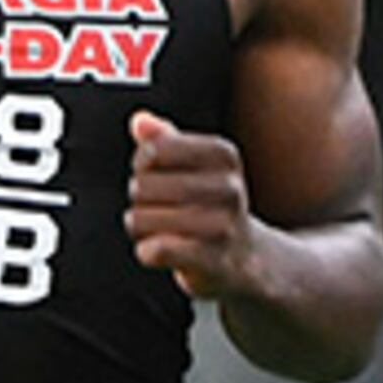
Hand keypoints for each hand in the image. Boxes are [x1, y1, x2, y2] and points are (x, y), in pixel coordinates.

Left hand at [125, 112, 261, 299]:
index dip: (143, 163)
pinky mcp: (212, 261)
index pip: (154, 150)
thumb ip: (165, 139)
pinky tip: (158, 250)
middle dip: (138, 197)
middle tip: (153, 206)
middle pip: (143, 185)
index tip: (152, 173)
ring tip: (156, 228)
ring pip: (143, 219)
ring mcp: (222, 226)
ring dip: (139, 226)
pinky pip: (158, 250)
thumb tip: (139, 121)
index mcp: (224, 155)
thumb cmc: (210, 204)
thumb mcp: (194, 164)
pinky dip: (147, 251)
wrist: (245, 257)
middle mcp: (229, 188)